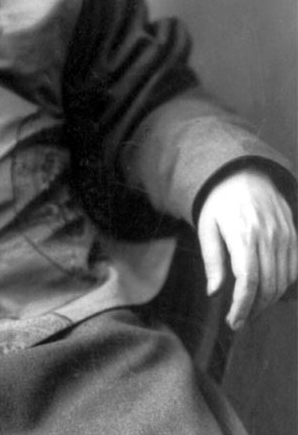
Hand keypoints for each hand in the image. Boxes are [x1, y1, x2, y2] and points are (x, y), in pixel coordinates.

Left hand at [197, 169, 296, 329]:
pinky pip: (294, 270)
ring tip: (251, 307)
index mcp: (243, 233)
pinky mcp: (293, 235)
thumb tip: (214, 293)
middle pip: (268, 285)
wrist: (243, 174)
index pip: (248, 280)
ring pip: (283, 281)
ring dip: (268, 301)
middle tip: (239, 319)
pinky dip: (283, 286)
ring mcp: (285, 235)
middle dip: (254, 308)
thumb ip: (212, 260)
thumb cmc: (219, 203)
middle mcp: (268, 235)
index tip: (233, 321)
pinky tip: (268, 291)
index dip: (242, 305)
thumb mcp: (206, 227)